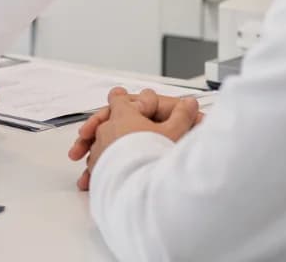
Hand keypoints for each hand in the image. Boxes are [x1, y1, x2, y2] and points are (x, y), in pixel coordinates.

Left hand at [68, 87, 201, 190]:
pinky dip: (102, 167)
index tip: (121, 97)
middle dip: (116, 126)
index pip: (118, 99)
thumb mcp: (174, 133)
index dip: (121, 98)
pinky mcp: (96, 171)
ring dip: (108, 148)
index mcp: (123, 115)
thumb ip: (182, 116)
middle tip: (126, 131)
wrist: (140, 189)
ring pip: (100, 144)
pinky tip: (110, 172)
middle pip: (107, 122)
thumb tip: (190, 104)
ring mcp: (99, 150)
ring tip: (121, 158)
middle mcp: (106, 131)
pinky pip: (96, 165)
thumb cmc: (153, 159)